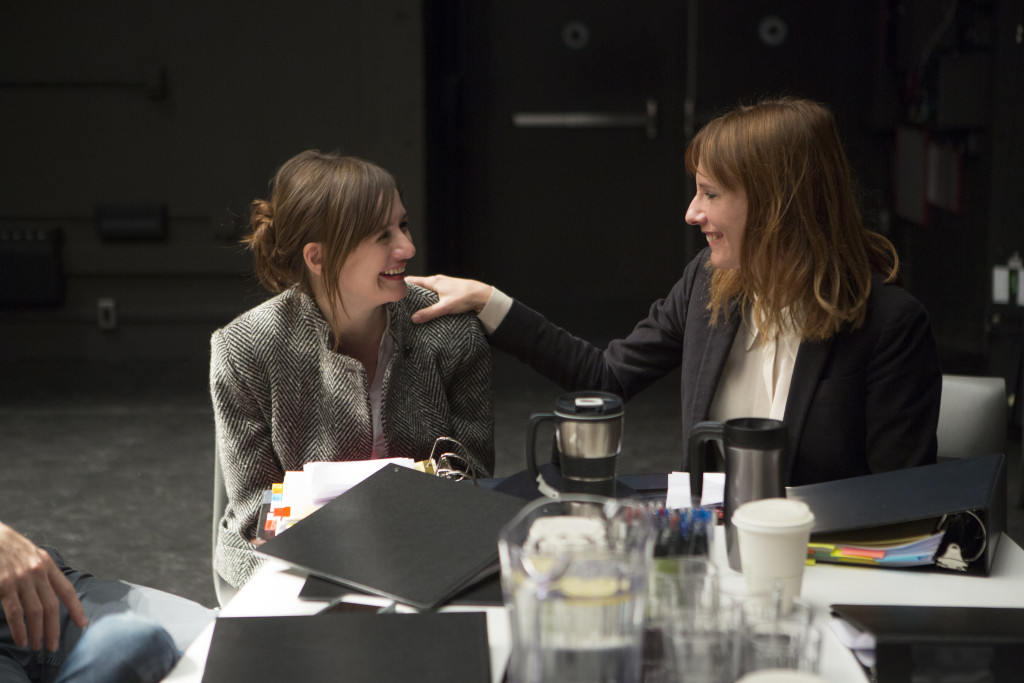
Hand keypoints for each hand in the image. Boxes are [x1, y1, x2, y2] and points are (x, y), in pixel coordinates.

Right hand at [0, 523, 86, 650]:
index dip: (76, 608)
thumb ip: (43, 571)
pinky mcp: (4, 584)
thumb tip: (52, 593)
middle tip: (54, 646)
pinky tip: (22, 640)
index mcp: (47, 563)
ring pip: (35, 612)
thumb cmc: (10, 547)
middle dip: (54, 628)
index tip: (82, 624)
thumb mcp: (32, 554)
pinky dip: (19, 629)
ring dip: (37, 633)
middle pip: (52, 606)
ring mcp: (20, 578)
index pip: (67, 590)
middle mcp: (37, 571)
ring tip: (38, 646)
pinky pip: (14, 612)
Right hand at [405, 275, 492, 323]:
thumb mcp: (445, 307)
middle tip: (401, 301)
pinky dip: (430, 297)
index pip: (413, 280)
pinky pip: (435, 292)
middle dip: (410, 292)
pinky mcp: (449, 289)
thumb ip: (429, 313)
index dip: (403, 285)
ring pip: (428, 289)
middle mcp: (438, 280)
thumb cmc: (465, 297)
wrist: (482, 294)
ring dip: (421, 295)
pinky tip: (430, 306)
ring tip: (413, 305)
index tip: (395, 291)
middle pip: (419, 285)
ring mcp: (444, 284)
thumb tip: (414, 318)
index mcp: (434, 281)